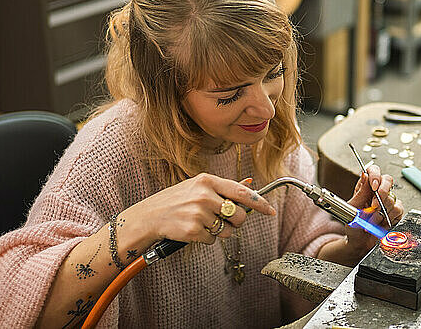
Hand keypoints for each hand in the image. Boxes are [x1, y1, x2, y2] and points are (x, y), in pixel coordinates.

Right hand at [128, 173, 275, 244]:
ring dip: (220, 231)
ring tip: (203, 223)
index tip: (270, 210)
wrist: (149, 216)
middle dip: (236, 222)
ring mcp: (199, 213)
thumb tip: (249, 186)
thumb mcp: (198, 186)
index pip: (241, 192)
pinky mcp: (193, 230)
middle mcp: (205, 195)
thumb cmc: (177, 200)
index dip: (259, 202)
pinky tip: (193, 230)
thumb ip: (224, 188)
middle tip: (223, 220)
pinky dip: (206, 238)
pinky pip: (213, 240)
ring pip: (227, 230)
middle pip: (238, 216)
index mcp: (208, 181)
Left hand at [345, 165, 403, 253]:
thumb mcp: (352, 207)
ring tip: (371, 220)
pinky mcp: (395, 211)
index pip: (373, 171)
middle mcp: (377, 191)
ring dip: (381, 212)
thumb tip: (365, 175)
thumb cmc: (353, 224)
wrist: (359, 241)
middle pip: (388, 180)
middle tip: (375, 206)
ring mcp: (387, 201)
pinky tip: (381, 222)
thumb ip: (361, 192)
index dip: (375, 175)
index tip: (373, 186)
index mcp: (365, 186)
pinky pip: (398, 209)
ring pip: (392, 198)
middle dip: (382, 193)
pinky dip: (389, 218)